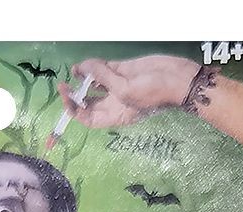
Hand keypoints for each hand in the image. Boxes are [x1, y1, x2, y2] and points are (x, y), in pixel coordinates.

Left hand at [59, 55, 199, 127]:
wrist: (176, 78)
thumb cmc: (153, 93)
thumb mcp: (125, 89)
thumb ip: (103, 78)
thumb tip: (86, 68)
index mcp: (114, 115)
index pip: (88, 117)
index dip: (75, 110)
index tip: (67, 99)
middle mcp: (114, 102)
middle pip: (89, 102)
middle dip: (76, 94)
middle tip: (65, 84)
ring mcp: (118, 86)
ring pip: (96, 83)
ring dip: (84, 77)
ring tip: (74, 70)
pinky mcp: (124, 71)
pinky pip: (105, 69)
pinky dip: (95, 66)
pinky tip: (86, 63)